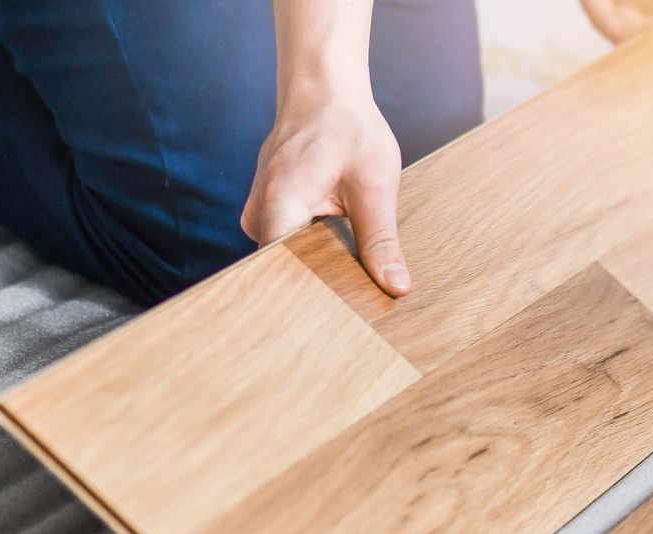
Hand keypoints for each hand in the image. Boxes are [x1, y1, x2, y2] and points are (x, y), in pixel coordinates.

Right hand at [241, 92, 410, 296]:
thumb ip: (381, 239)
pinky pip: (283, 242)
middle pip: (282, 271)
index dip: (311, 302)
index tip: (338, 322)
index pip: (281, 276)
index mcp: (279, 207)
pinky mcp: (265, 209)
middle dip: (317, 289)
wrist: (323, 91)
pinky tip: (333, 252)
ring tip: (344, 280)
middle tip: (353, 310)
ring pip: (283, 258)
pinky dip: (309, 249)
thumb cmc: (349, 129)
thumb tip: (397, 286)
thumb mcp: (375, 184)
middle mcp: (257, 213)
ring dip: (314, 267)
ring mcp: (256, 211)